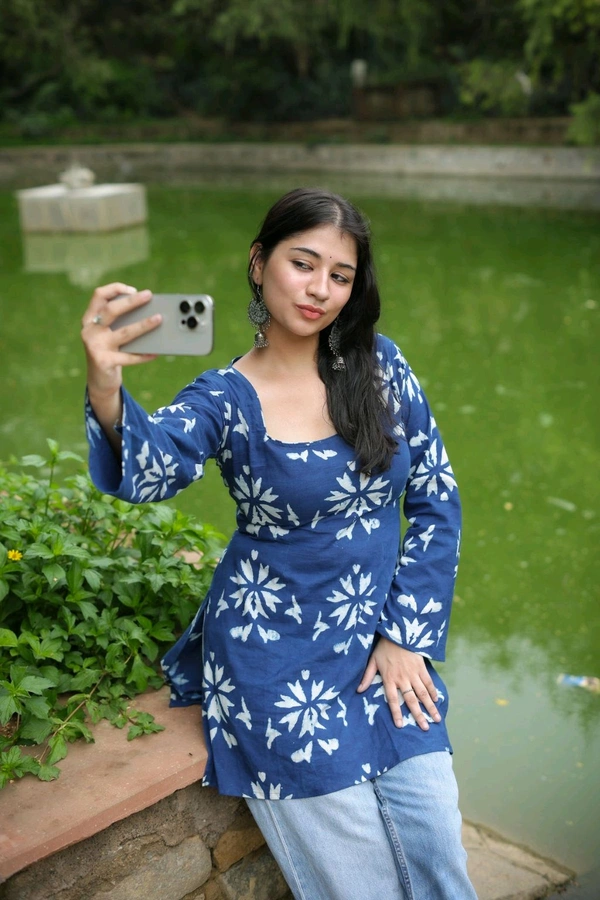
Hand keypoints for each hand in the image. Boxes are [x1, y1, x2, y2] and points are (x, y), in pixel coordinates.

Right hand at [81, 283, 160, 398]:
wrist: (99, 381)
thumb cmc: (109, 352)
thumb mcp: (109, 334)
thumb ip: (120, 322)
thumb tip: (148, 311)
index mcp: (90, 319)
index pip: (99, 295)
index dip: (115, 289)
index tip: (133, 289)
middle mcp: (90, 331)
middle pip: (111, 310)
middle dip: (131, 301)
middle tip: (149, 296)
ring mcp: (95, 346)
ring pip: (124, 333)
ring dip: (143, 325)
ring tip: (159, 319)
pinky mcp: (104, 362)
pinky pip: (129, 357)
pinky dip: (144, 355)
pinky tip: (156, 352)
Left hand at [357, 638, 440, 730]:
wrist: (397, 632)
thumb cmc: (384, 647)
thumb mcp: (372, 661)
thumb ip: (367, 677)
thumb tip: (358, 690)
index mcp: (389, 678)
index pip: (393, 700)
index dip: (396, 713)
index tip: (400, 726)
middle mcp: (402, 679)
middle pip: (412, 700)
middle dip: (419, 716)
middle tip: (425, 729)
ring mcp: (413, 673)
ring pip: (423, 693)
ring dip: (430, 707)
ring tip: (436, 719)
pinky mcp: (421, 667)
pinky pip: (428, 682)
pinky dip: (433, 691)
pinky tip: (436, 700)